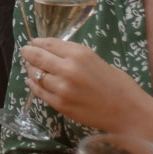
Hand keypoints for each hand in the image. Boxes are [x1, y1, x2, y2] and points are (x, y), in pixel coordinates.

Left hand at [20, 38, 147, 131]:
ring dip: (31, 70)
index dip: (38, 42)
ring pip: (36, 75)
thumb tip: (52, 52)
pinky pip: (40, 92)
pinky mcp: (60, 104)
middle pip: (38, 57)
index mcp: (79, 54)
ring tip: (30, 67)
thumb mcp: (95, 59)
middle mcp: (68, 69)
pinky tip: (32, 81)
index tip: (33, 42)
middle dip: (28, 53)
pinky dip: (33, 85)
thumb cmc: (117, 83)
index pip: (49, 44)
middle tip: (25, 51)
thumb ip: (73, 55)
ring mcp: (62, 88)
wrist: (127, 111)